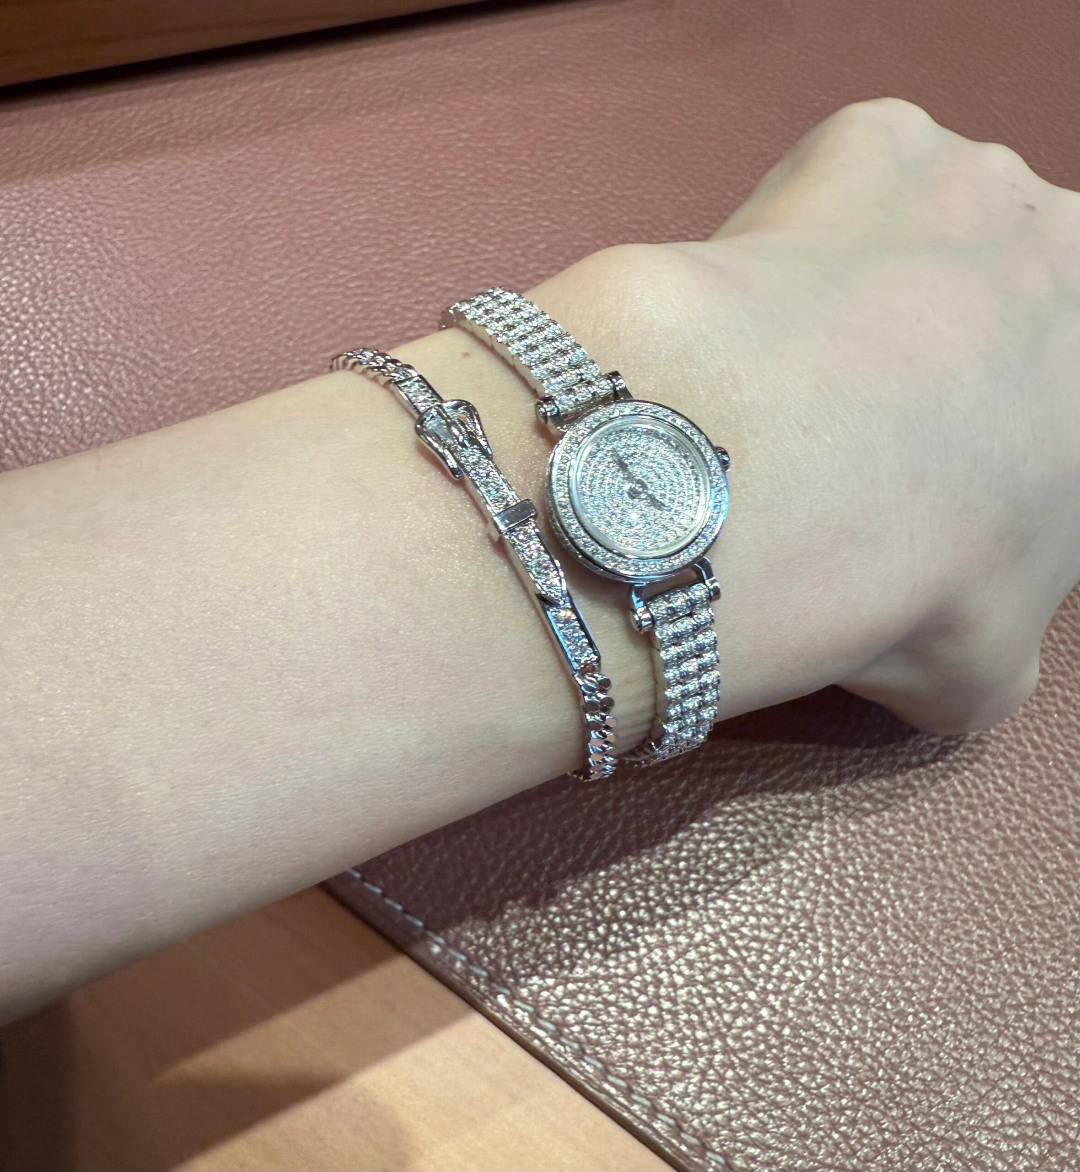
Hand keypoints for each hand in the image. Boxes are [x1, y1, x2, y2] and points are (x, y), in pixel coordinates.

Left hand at [534, 98, 1079, 734]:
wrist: (785, 478)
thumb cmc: (906, 581)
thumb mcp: (982, 671)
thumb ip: (997, 646)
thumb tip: (960, 649)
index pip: (1051, 419)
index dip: (990, 453)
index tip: (931, 483)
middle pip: (1003, 317)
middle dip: (939, 373)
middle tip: (850, 440)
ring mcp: (984, 181)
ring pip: (926, 241)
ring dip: (874, 298)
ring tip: (790, 380)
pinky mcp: (877, 139)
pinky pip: (840, 185)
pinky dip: (803, 235)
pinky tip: (761, 306)